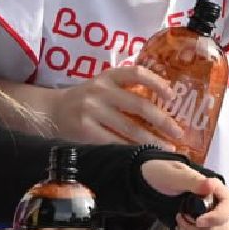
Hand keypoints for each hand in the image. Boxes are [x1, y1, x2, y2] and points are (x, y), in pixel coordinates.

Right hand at [49, 65, 186, 146]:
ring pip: (129, 129)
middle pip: (139, 106)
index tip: (172, 96)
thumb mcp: (102, 86)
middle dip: (162, 121)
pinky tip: (142, 156)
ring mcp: (91, 111)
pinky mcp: (85, 130)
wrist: (50, 111)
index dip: (157, 83)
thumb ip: (126, 90)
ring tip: (166, 149)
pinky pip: (114, 143)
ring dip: (152, 140)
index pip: (136, 73)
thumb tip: (164, 105)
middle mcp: (100, 91)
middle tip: (178, 133)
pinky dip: (131, 150)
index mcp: (108, 76)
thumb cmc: (85, 100)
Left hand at [139, 160, 228, 229]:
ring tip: (178, 221)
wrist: (153, 184)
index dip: (216, 219)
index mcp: (219, 192)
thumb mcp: (176, 175)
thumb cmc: (166, 175)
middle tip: (181, 218)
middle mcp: (220, 209)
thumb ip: (194, 181)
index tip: (198, 221)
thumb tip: (210, 186)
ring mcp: (211, 223)